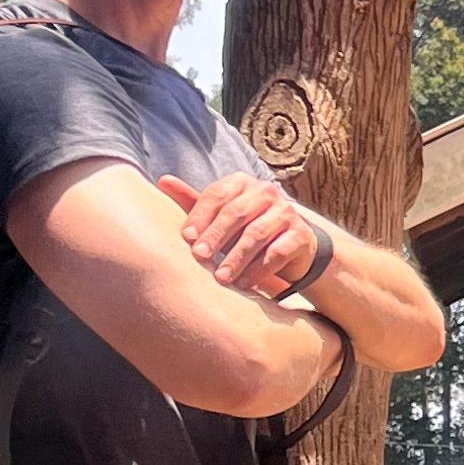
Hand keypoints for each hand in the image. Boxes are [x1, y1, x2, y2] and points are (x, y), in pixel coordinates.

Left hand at [154, 166, 328, 297]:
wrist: (291, 247)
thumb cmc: (245, 229)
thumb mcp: (220, 216)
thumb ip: (194, 201)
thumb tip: (162, 180)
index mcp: (243, 183)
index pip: (218, 194)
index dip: (201, 215)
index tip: (186, 237)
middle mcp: (266, 192)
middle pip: (237, 213)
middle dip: (216, 236)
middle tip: (199, 257)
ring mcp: (286, 213)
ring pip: (257, 234)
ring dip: (236, 258)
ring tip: (221, 278)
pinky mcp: (301, 235)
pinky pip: (278, 252)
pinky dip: (259, 270)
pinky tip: (244, 284)